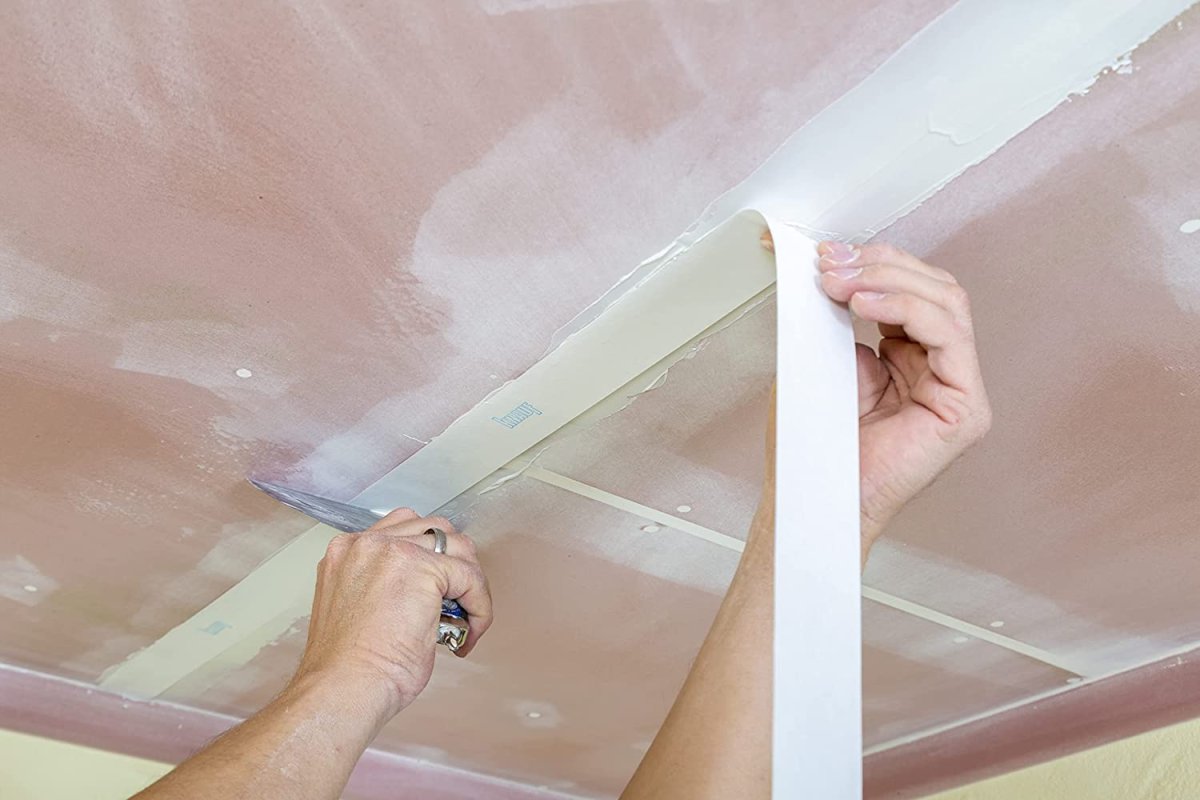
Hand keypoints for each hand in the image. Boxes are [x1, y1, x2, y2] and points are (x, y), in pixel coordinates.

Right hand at [290, 509, 493, 719]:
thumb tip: (420, 595)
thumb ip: (382, 587)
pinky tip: (470, 630)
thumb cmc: (347, 669)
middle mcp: (367, 544)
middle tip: (458, 601)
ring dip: (468, 581)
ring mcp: (394, 551)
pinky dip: (479, 604)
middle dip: (452, 563)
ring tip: (465, 617)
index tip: (437, 590)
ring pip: (457, 548)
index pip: (402, 531)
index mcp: (347, 552)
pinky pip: (471, 577)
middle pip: (433, 530)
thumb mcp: (357, 610)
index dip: (428, 558)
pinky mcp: (424, 569)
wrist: (344, 689)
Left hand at [761, 234, 990, 556]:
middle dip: (880, 265)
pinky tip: (865, 304)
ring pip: (946, 303)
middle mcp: (940, 368)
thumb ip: (838, 315)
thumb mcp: (823, 357)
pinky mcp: (965, 408)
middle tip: (831, 263)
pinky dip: (907, 308)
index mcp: (911, 356)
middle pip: (935, 288)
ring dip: (889, 281)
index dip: (874, 262)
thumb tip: (832, 265)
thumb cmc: (815, 441)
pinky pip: (950, 336)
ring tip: (842, 283)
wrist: (814, 494)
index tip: (826, 255)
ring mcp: (958, 388)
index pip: (912, 289)